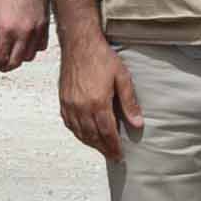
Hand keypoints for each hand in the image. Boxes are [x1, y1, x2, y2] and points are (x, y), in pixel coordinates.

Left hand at [0, 0, 49, 71]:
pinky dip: (33, 47)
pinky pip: (41, 45)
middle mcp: (24, 33)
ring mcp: (37, 30)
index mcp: (7, 30)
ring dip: (20, 56)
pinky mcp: (45, 25)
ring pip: (30, 56)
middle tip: (0, 59)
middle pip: (15, 62)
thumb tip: (2, 42)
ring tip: (13, 48)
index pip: (0, 58)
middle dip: (5, 64)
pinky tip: (26, 40)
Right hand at [56, 37, 141, 160]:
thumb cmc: (102, 58)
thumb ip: (129, 102)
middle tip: (112, 156)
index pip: (107, 133)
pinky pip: (70, 124)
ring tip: (102, 148)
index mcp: (98, 103)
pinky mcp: (63, 100)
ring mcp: (70, 105)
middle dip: (104, 148)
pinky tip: (85, 135)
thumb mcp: (122, 78)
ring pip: (80, 132)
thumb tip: (138, 123)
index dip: (114, 146)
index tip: (120, 156)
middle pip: (93, 136)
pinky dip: (78, 133)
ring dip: (91, 143)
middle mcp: (81, 107)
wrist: (79, 44)